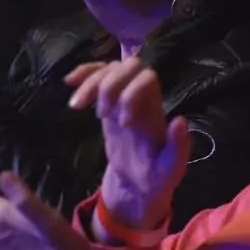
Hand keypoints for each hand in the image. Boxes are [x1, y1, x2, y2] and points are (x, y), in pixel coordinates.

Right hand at [67, 58, 190, 232]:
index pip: (147, 78)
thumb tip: (179, 120)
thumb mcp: (171, 168)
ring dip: (90, 81)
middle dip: (109, 85)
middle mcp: (141, 97)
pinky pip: (96, 77)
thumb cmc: (157, 176)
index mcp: (156, 109)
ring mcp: (123, 97)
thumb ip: (178, 147)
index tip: (124, 124)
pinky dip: (83, 75)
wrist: (137, 183)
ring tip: (76, 105)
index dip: (132, 94)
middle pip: (127, 66)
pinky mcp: (107, 102)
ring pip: (109, 69)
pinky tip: (70, 82)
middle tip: (101, 115)